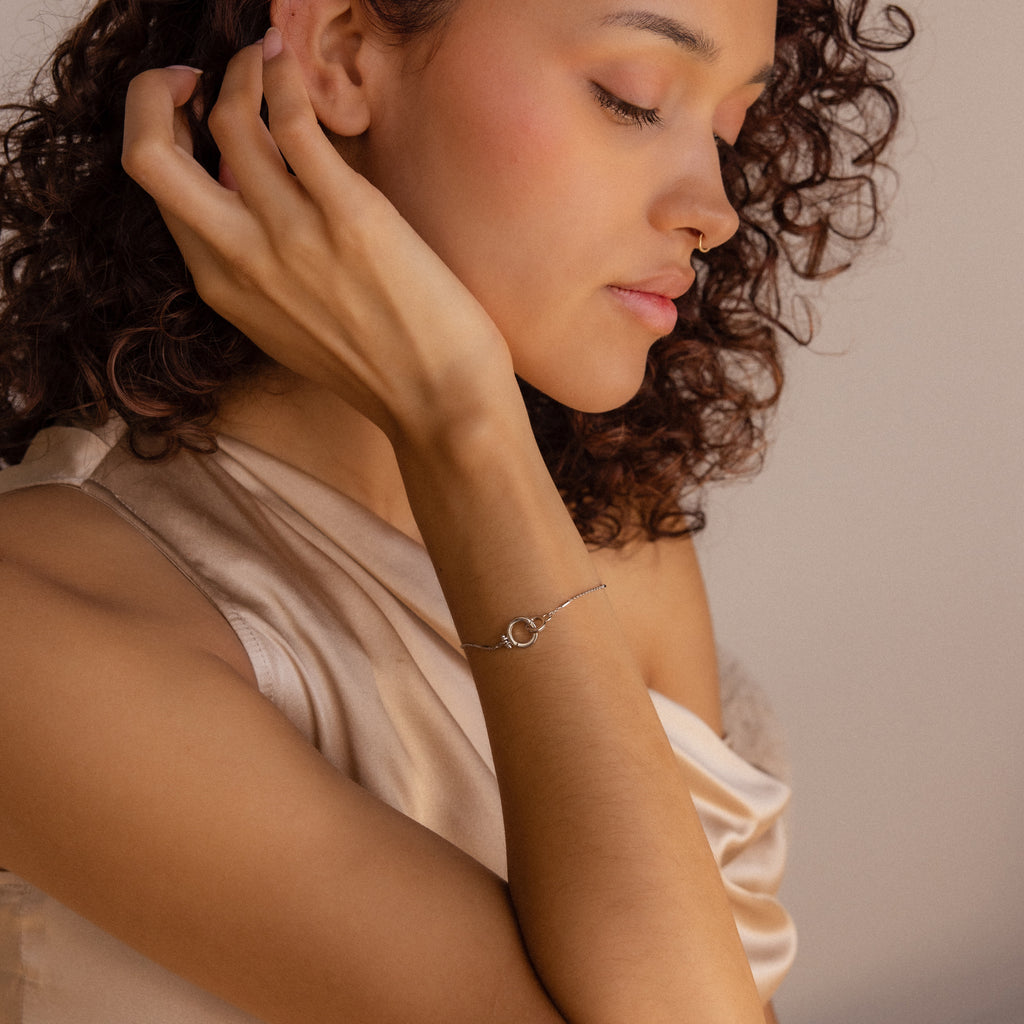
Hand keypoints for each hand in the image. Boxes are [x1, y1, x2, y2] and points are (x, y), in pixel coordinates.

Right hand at [121, 31, 511, 440]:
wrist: (440, 404)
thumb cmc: (377, 370)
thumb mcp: (288, 329)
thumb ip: (255, 273)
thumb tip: (249, 206)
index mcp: (221, 286)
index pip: (157, 191)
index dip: (164, 135)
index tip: (191, 111)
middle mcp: (242, 258)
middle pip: (147, 153)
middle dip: (154, 93)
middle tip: (196, 75)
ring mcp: (292, 235)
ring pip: (229, 118)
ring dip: (240, 69)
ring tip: (266, 55)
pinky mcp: (350, 215)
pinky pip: (294, 121)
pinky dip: (283, 77)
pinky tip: (290, 64)